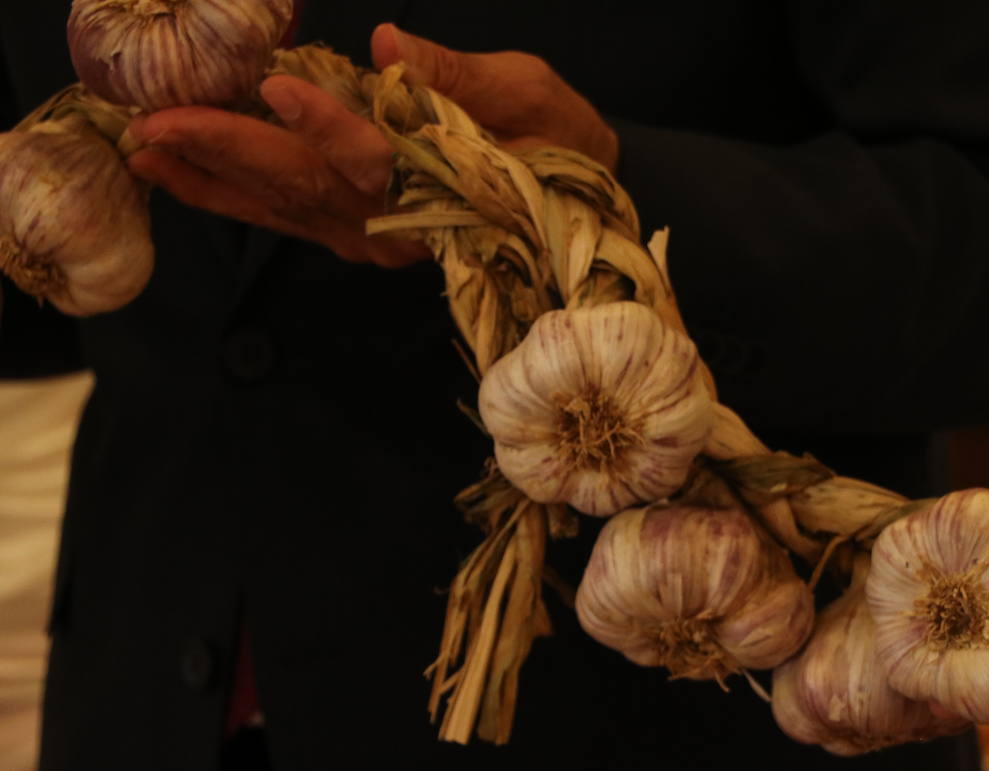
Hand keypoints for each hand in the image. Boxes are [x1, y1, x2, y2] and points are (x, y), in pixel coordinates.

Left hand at [125, 24, 618, 265]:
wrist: (576, 212)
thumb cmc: (562, 146)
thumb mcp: (534, 95)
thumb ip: (463, 79)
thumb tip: (389, 45)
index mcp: (452, 187)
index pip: (383, 160)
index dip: (330, 127)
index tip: (276, 87)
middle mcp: (402, 224)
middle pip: (308, 189)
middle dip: (229, 152)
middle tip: (155, 123)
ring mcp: (374, 238)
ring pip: (283, 210)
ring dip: (210, 179)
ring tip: (144, 149)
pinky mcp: (356, 236)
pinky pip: (285, 220)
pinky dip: (228, 197)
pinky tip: (179, 175)